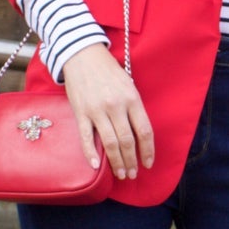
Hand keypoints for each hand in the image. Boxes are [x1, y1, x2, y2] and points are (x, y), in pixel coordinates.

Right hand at [62, 44, 154, 179]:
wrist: (82, 54)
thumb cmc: (108, 70)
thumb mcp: (129, 85)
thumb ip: (133, 108)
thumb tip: (138, 134)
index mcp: (132, 99)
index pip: (144, 131)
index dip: (148, 151)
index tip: (148, 164)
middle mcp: (116, 106)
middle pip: (128, 141)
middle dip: (132, 161)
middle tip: (132, 174)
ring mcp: (97, 110)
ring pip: (110, 143)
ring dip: (117, 162)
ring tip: (120, 174)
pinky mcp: (81, 112)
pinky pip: (87, 137)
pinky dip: (91, 153)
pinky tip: (97, 166)